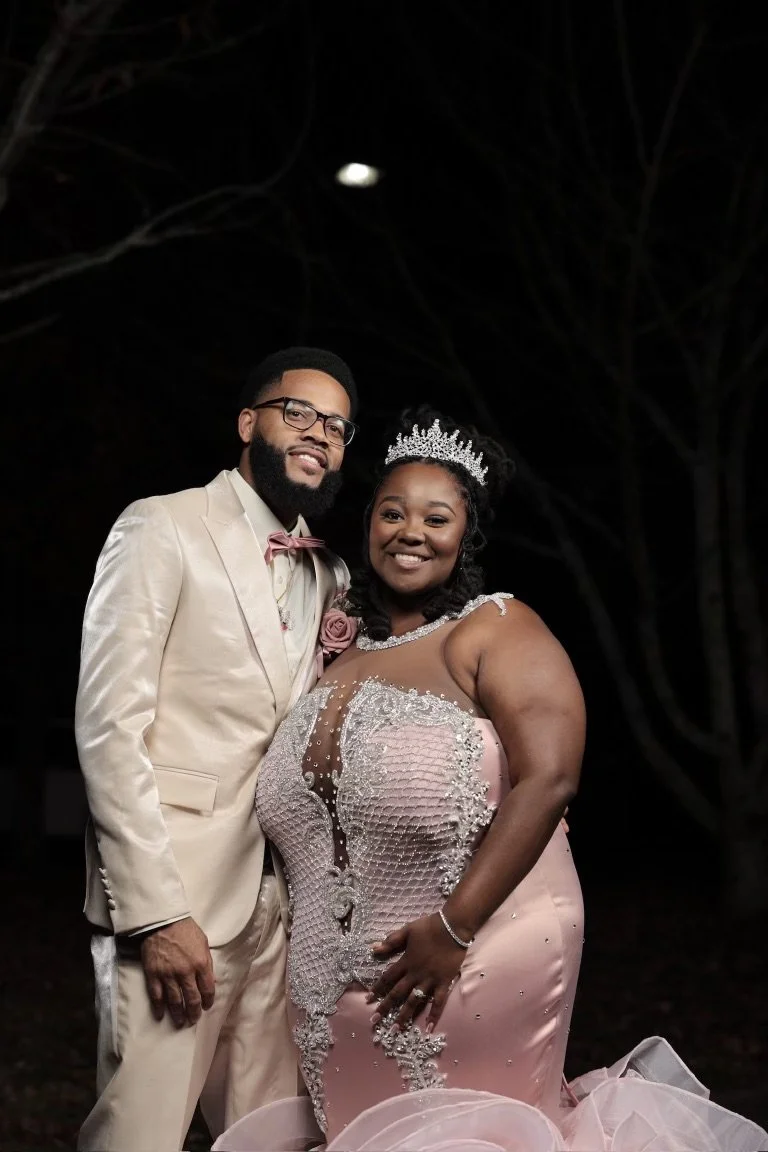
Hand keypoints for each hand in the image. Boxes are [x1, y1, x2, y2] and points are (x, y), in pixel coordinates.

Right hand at [140, 917, 214, 1027]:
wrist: (162, 920)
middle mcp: (185, 972)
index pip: (207, 990)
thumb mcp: (203, 943)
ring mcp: (168, 975)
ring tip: (180, 1022)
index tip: (206, 1007)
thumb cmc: (185, 929)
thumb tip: (211, 981)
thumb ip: (207, 963)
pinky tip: (161, 1015)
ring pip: (174, 1002)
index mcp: (201, 963)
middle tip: (193, 1019)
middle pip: (192, 1000)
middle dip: (194, 1013)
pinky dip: (159, 1008)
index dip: (208, 1001)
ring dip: (178, 1014)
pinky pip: (156, 996)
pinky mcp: (153, 974)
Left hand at [367, 914, 465, 1032]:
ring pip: (415, 1001)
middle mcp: (416, 974)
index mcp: (406, 962)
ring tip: (396, 1030)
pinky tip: (429, 1029)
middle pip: (398, 993)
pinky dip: (434, 1015)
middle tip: (375, 1021)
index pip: (388, 978)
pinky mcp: (444, 983)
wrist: (452, 928)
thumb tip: (374, 949)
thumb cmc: (429, 927)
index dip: (377, 988)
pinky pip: (438, 1002)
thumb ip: (391, 941)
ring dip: (404, 1016)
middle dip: (385, 1007)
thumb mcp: (407, 930)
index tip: (368, 999)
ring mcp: (430, 980)